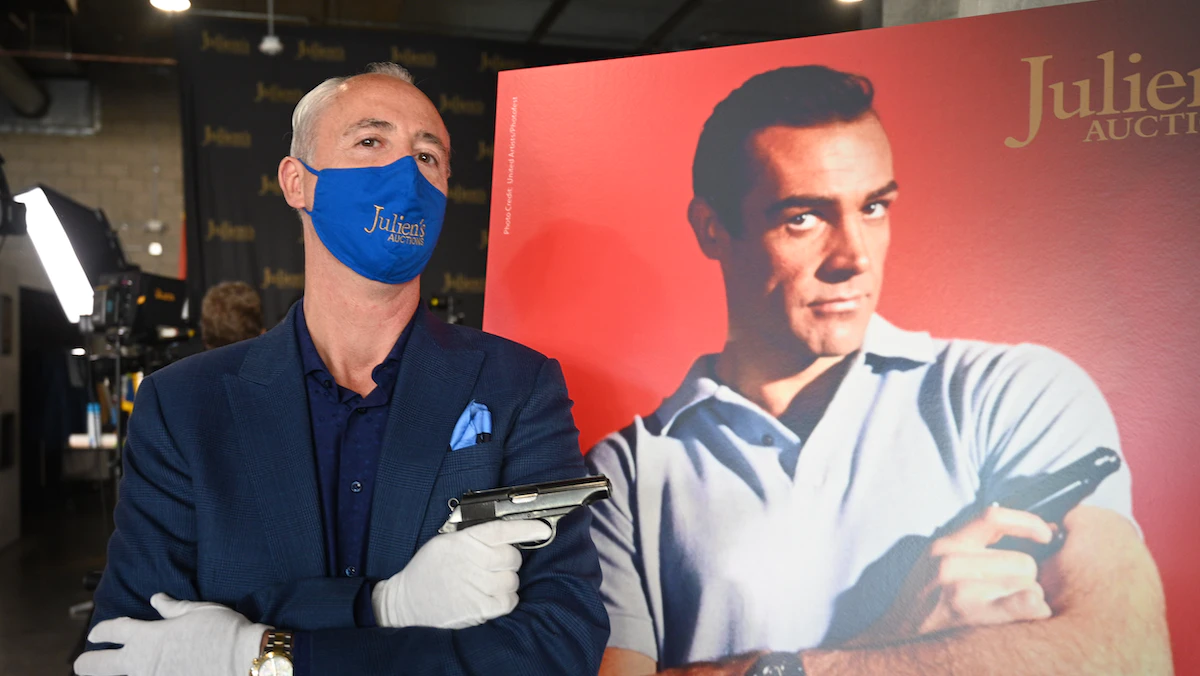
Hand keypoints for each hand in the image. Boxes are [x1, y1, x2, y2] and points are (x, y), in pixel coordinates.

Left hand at [74, 593, 268, 675]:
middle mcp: (141, 662)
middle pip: (99, 665)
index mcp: (148, 636)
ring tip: (109, 674)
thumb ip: (172, 607)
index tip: (96, 633)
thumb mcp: (197, 610)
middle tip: (80, 664)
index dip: (101, 631)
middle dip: (86, 663)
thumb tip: (156, 599)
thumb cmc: (223, 630)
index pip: (114, 630)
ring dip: (112, 675)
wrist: (243, 660)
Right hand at [372, 519, 551, 629]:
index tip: (543, 529)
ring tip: (487, 583)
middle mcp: (471, 560)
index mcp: (464, 541)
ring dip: (505, 582)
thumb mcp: (445, 542)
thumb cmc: (428, 570)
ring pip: (512, 580)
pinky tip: (491, 597)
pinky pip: (509, 601)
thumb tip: (507, 534)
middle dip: (508, 561)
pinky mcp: (478, 608)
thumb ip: (473, 536)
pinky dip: (505, 599)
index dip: (527, 528)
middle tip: (493, 566)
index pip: (502, 530)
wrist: (406, 602)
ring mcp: (476, 585)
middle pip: (512, 557)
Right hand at [852, 506, 1054, 645]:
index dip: (1028, 522)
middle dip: (1028, 581)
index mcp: (945, 544)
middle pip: (1023, 562)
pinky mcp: (966, 611)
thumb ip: (971, 547)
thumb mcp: (936, 563)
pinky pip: (1021, 602)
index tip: (1048, 534)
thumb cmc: (924, 603)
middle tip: (1014, 597)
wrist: (894, 639)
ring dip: (1029, 600)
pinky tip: (1032, 613)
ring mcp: (957, 584)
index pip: (993, 517)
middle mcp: (950, 559)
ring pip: (1027, 585)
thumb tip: (1022, 528)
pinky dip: (1034, 608)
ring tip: (1009, 612)